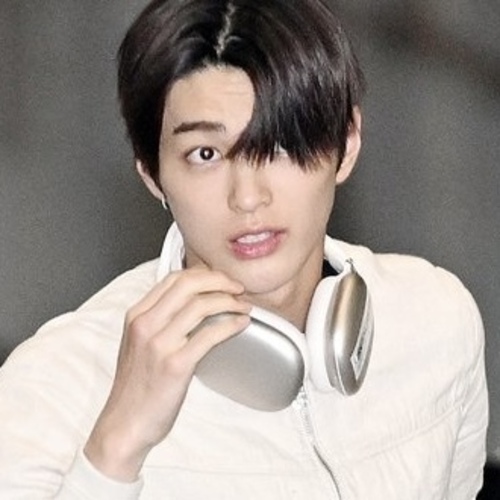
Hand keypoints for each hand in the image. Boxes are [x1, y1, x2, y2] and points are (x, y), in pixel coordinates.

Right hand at [84, 267, 250, 481]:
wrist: (125, 423)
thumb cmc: (136, 386)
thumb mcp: (139, 343)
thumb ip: (160, 319)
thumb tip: (194, 303)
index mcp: (137, 316)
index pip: (173, 279)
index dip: (203, 274)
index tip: (221, 280)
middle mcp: (145, 324)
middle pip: (188, 284)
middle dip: (220, 280)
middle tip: (237, 288)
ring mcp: (159, 344)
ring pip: (201, 305)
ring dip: (229, 302)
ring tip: (243, 307)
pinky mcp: (175, 365)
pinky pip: (210, 335)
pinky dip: (231, 325)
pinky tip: (241, 325)